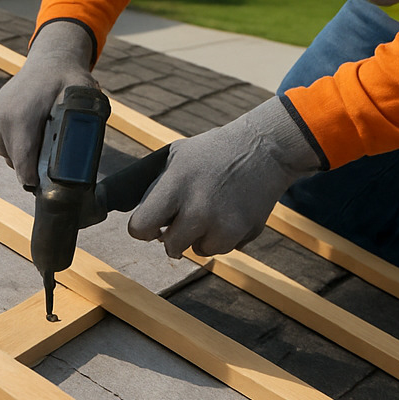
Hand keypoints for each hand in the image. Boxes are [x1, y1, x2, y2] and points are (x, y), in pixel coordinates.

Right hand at [0, 20, 97, 187]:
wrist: (51, 57)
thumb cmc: (68, 77)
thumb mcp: (82, 95)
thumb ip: (82, 116)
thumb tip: (83, 144)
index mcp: (22, 117)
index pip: (22, 160)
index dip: (31, 179)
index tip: (42, 190)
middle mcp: (4, 117)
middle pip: (14, 159)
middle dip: (29, 171)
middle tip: (49, 178)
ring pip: (7, 152)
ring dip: (22, 158)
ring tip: (42, 159)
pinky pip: (3, 140)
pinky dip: (16, 146)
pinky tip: (34, 143)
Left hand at [128, 95, 324, 257]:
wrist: (263, 149)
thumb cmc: (214, 152)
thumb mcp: (177, 157)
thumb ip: (157, 188)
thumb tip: (135, 215)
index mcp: (176, 184)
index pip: (141, 226)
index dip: (143, 229)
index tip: (152, 226)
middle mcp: (198, 207)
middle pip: (170, 246)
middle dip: (173, 236)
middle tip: (182, 220)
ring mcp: (222, 222)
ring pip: (197, 251)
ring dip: (199, 238)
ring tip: (209, 211)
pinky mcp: (243, 232)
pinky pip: (221, 250)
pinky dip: (222, 238)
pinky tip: (228, 214)